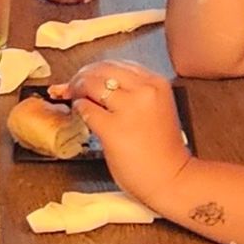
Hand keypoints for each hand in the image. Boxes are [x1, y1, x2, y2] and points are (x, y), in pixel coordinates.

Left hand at [51, 60, 191, 206]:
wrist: (171, 178)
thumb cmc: (162, 149)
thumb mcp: (156, 108)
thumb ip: (133, 93)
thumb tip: (100, 84)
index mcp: (156, 83)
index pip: (117, 64)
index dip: (96, 69)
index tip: (85, 76)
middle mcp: (144, 91)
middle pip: (101, 70)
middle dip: (82, 76)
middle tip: (72, 86)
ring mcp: (129, 109)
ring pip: (91, 84)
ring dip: (76, 89)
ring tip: (72, 97)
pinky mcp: (114, 129)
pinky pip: (86, 110)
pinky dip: (78, 110)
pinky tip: (79, 114)